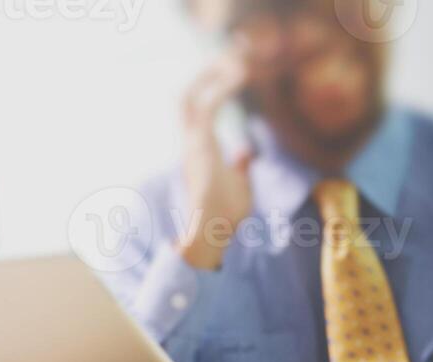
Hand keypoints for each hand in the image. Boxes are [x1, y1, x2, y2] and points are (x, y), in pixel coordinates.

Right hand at [176, 29, 282, 269]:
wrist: (214, 233)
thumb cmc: (226, 216)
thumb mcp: (241, 185)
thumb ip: (240, 166)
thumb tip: (245, 151)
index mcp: (199, 149)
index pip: (199, 108)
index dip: (213, 86)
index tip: (235, 72)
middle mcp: (191, 142)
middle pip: (187, 96)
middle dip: (204, 74)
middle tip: (230, 57)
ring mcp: (192, 143)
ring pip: (191, 95)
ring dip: (211, 74)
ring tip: (236, 61)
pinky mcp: (200, 145)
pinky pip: (208, 105)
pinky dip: (223, 87)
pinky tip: (240, 76)